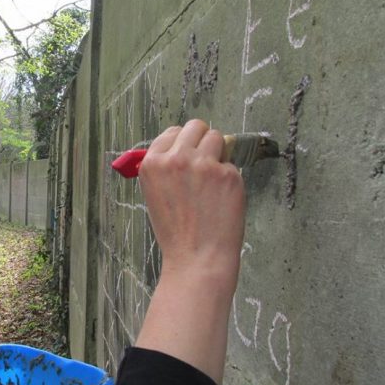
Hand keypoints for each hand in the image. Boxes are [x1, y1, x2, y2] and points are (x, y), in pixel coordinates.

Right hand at [138, 119, 245, 290]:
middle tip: (205, 161)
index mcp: (152, 163)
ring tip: (212, 182)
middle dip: (203, 140)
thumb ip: (165, 168)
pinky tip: (221, 200)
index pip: (172, 132)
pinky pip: (232, 165)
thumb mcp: (154, 194)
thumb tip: (183, 148)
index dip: (183, 143)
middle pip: (196, 126)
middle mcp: (176, 159)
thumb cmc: (176, 232)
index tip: (188, 154)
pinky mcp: (228, 174)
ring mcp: (204, 165)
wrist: (197, 258)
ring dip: (218, 154)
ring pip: (218, 138)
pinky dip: (229, 179)